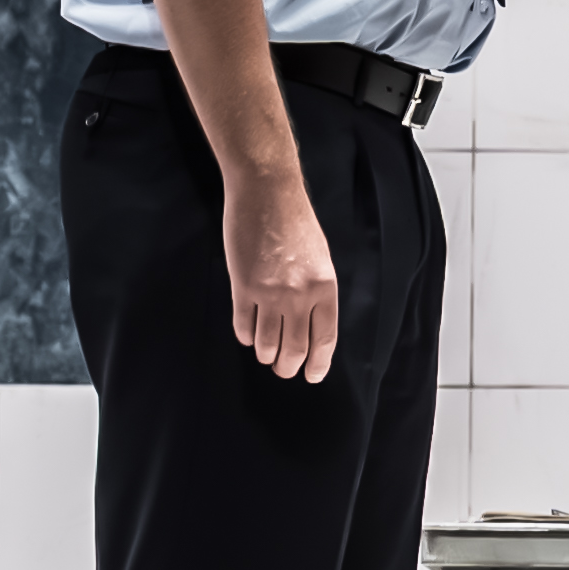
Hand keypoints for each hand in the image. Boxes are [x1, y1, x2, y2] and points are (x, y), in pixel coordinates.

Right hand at [225, 176, 339, 382]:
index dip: (318, 363)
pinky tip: (248, 336)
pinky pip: (243, 325)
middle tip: (284, 370)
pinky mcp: (242, 286)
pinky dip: (245, 336)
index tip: (312, 375)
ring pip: (266, 343)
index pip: (325, 339)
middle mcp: (300, 294)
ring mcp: (269, 292)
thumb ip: (316, 291)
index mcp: (325, 287)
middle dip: (289, 366)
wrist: (267, 194)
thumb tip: (311, 324)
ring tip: (266, 354)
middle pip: (295, 349)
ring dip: (266, 354)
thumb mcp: (320, 259)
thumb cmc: (297, 223)